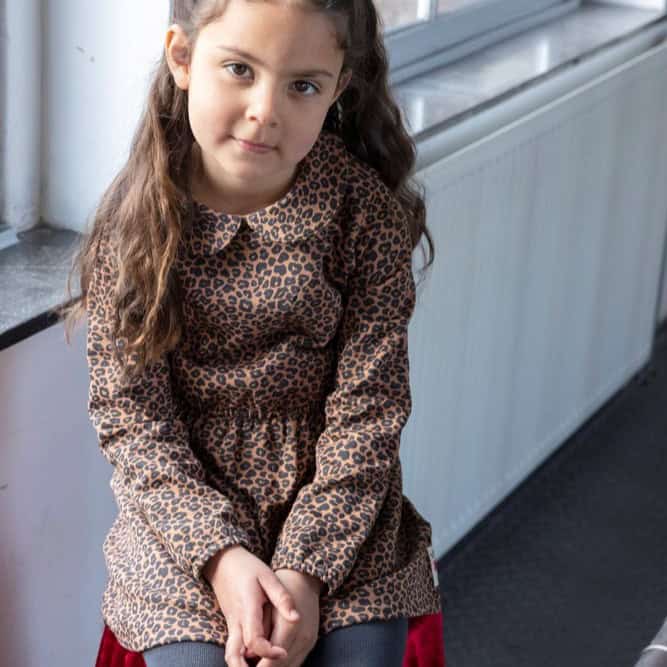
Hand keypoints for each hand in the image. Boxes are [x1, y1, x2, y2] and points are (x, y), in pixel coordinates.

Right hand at [202, 545, 300, 666]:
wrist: (224, 562)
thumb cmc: (248, 568)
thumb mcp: (268, 577)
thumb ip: (282, 598)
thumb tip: (297, 618)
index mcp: (247, 609)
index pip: (254, 640)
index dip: (268, 651)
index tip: (283, 652)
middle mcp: (236, 622)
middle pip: (234, 656)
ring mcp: (231, 625)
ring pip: (231, 655)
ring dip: (242, 666)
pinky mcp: (231, 626)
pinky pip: (233, 648)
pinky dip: (242, 659)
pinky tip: (257, 661)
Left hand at [254, 568, 322, 666]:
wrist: (303, 578)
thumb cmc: (280, 587)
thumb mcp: (266, 604)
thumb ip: (259, 630)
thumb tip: (248, 654)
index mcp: (290, 626)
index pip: (273, 660)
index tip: (245, 666)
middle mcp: (303, 637)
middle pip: (282, 666)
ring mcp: (309, 641)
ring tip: (258, 664)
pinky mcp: (311, 642)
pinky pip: (296, 662)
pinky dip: (283, 665)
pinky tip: (270, 662)